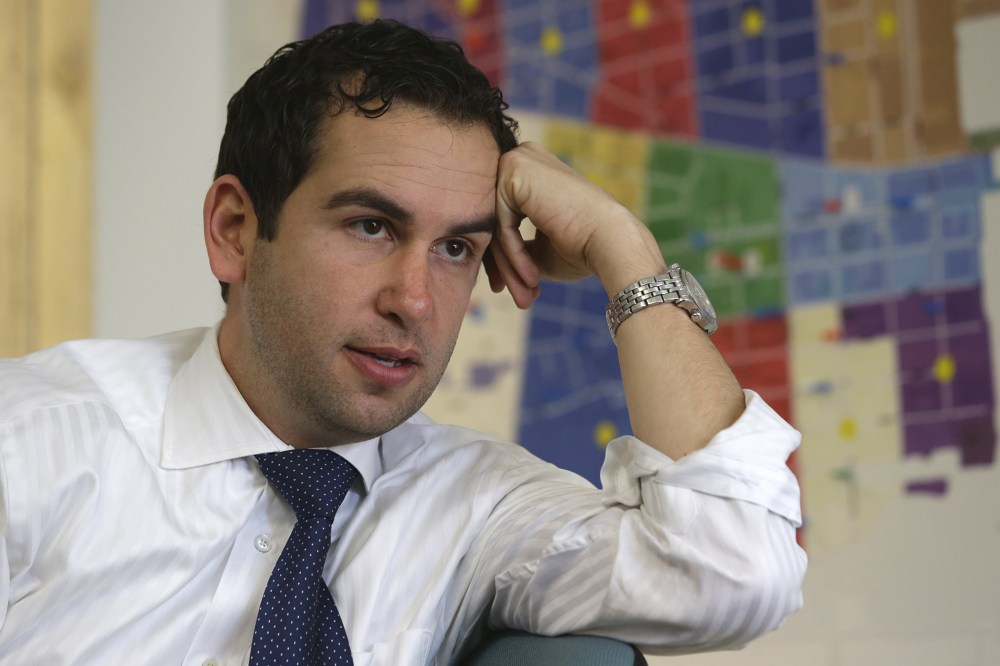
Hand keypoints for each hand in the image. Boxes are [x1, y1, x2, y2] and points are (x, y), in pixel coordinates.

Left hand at [485, 142, 664, 308]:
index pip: (503, 218)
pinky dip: (514, 254)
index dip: (504, 257)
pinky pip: (500, 223)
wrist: (610, 241)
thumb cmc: (582, 248)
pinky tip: (532, 277)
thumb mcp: (540, 249)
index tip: (509, 288)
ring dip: (509, 266)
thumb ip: (514, 246)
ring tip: (525, 296)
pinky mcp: (513, 170)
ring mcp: (517, 160)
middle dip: (504, 265)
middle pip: (496, 221)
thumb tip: (491, 262)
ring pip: (496, 225)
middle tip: (518, 298)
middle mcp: (523, 158)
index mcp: (531, 172)